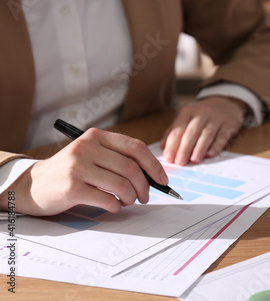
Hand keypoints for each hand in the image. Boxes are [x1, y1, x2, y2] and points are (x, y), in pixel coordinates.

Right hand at [0, 129, 168, 215]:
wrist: (33, 184)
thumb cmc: (72, 171)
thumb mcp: (93, 155)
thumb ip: (118, 159)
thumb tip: (153, 176)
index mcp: (97, 136)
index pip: (135, 147)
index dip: (154, 165)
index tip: (163, 180)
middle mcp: (87, 147)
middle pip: (131, 168)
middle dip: (145, 186)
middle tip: (145, 197)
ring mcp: (78, 167)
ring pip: (121, 184)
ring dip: (131, 198)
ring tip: (128, 202)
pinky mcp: (71, 187)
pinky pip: (107, 199)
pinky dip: (116, 206)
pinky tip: (113, 206)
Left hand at [161, 96, 246, 164]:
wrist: (226, 103)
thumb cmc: (203, 115)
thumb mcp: (187, 117)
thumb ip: (174, 130)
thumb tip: (163, 146)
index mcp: (188, 111)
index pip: (178, 129)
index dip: (172, 145)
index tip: (168, 158)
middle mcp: (202, 113)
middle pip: (192, 132)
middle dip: (184, 148)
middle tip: (180, 162)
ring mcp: (217, 118)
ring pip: (207, 134)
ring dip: (200, 148)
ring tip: (194, 160)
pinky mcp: (229, 124)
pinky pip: (222, 136)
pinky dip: (216, 146)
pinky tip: (210, 154)